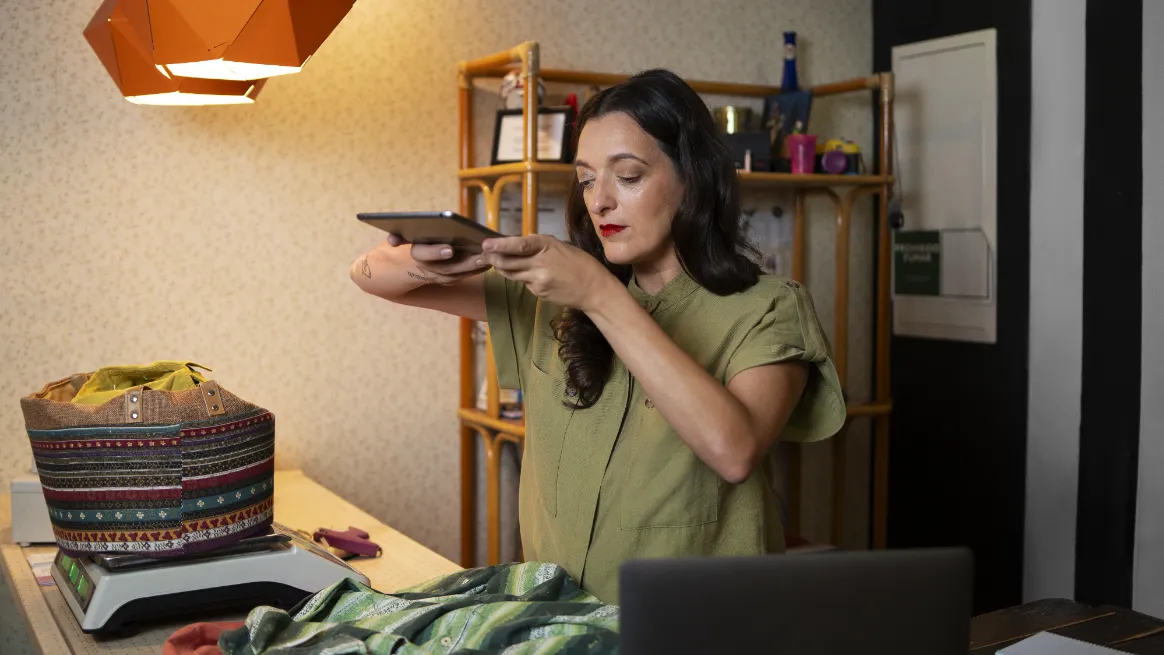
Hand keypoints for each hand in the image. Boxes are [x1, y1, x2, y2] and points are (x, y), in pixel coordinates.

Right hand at [386, 233, 487, 285]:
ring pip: (456, 275)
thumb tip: (392, 241)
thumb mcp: (401, 236)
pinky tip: (488, 263)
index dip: (435, 253)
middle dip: (465, 263)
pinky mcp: (446, 280)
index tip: (449, 249)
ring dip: (473, 269)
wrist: (403, 266)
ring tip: (489, 258)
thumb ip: (398, 235)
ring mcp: (436, 276)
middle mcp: (425, 268)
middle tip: (482, 255)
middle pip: (446, 269)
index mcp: (415, 254)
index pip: (422, 254)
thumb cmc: (408, 243)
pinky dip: (475, 271)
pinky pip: (462, 277)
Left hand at [482, 235, 616, 309]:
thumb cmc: (581, 264)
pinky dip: (520, 277)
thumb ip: (540, 245)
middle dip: (493, 258)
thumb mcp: (561, 246)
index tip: (486, 244)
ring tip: (496, 262)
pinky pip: (523, 283)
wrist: (594, 289)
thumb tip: (520, 244)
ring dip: (502, 268)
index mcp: (547, 246)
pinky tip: (526, 274)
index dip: (500, 246)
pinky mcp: (538, 292)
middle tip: (484, 254)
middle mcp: (540, 263)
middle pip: (508, 262)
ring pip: (511, 274)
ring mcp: (538, 280)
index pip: (519, 245)